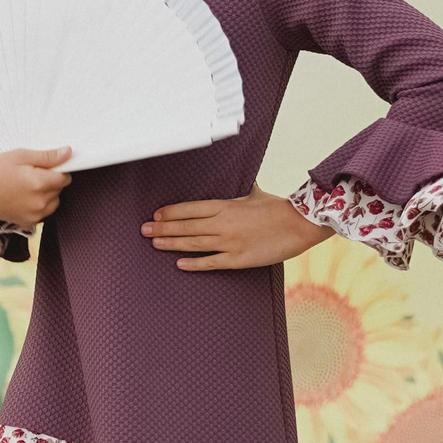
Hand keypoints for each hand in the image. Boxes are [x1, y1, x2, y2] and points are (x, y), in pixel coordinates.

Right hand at [0, 147, 72, 227]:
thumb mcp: (20, 156)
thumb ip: (47, 157)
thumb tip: (68, 153)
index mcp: (39, 183)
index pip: (65, 177)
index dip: (58, 169)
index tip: (46, 165)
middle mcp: (39, 202)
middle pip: (60, 189)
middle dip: (51, 180)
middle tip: (31, 173)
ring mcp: (34, 214)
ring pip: (54, 201)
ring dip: (47, 193)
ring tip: (28, 185)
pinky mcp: (28, 222)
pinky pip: (44, 212)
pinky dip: (39, 204)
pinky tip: (24, 196)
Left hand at [142, 186, 331, 271]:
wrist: (300, 224)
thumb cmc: (278, 207)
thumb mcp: (255, 193)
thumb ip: (242, 190)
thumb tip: (241, 179)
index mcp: (225, 205)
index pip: (189, 209)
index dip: (170, 212)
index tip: (156, 215)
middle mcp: (222, 224)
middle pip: (186, 226)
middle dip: (162, 228)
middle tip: (143, 230)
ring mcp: (229, 242)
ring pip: (193, 243)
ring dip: (172, 243)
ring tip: (154, 243)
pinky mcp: (238, 259)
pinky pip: (211, 262)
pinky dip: (194, 264)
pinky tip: (179, 264)